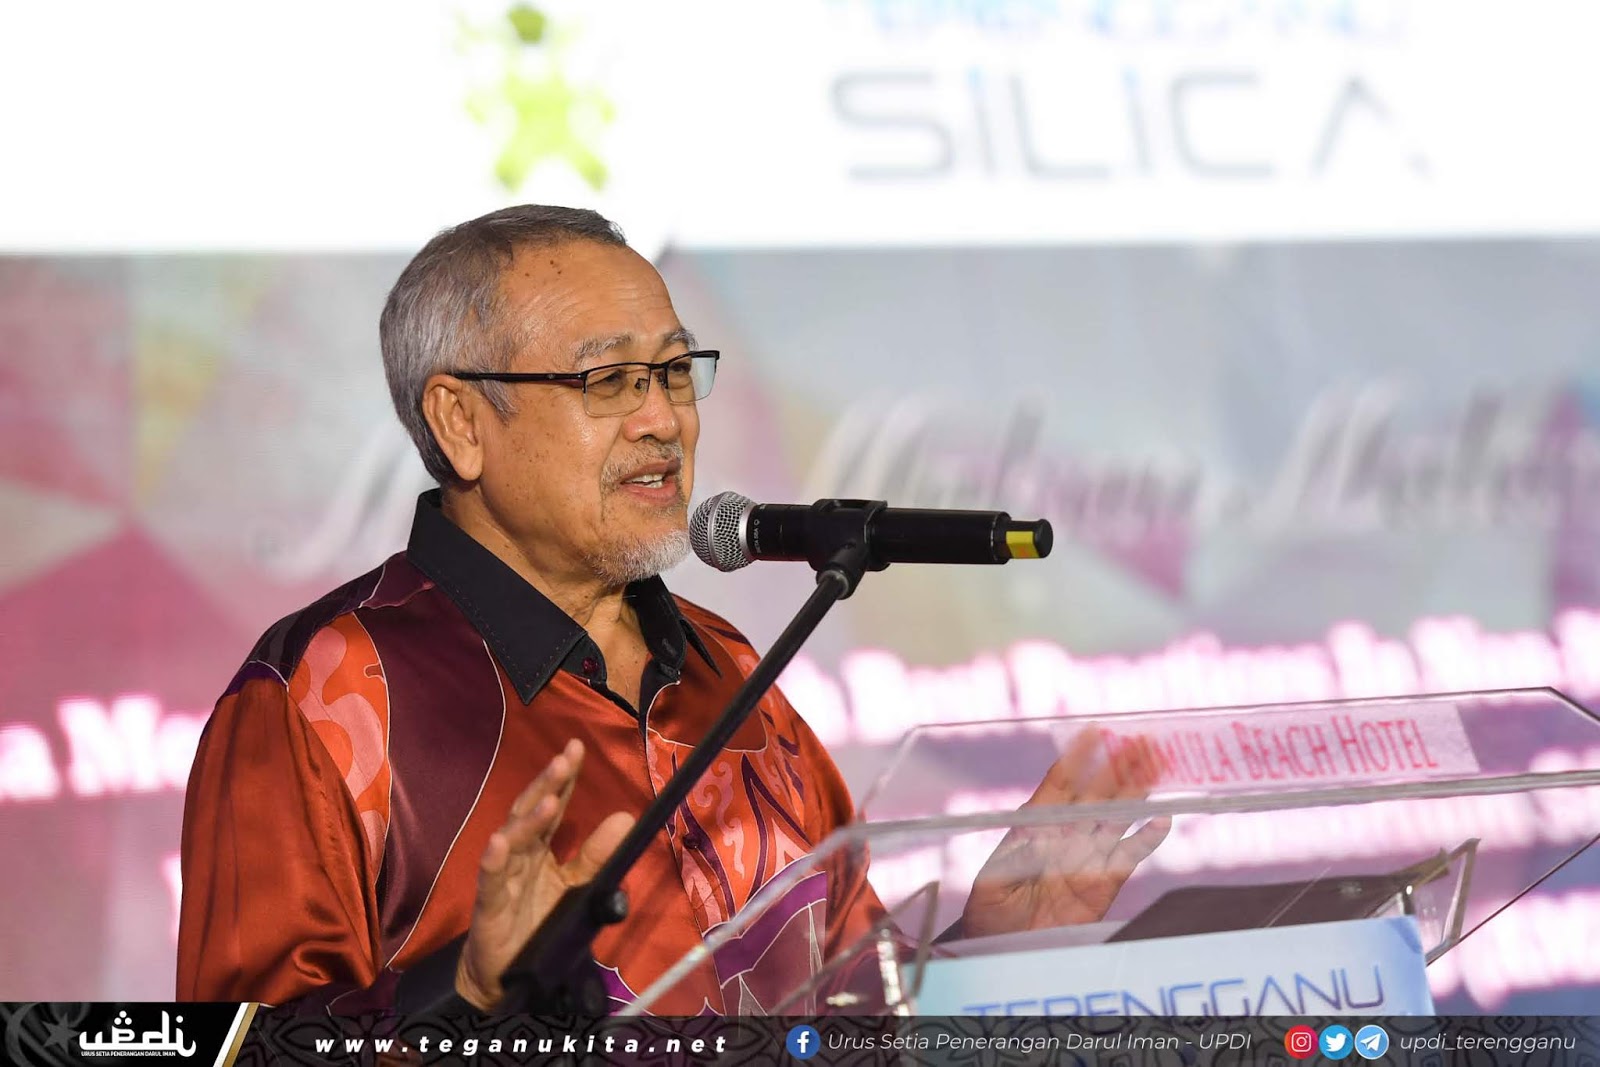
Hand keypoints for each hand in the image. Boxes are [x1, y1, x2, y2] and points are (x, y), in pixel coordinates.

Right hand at [455, 739, 634, 1009]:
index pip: (552, 807)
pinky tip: (500, 841)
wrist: (506, 976)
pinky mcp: (489, 906)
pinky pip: (490, 880)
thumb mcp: (578, 888)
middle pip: (530, 812)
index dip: (563, 778)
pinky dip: (493, 860)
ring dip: (529, 819)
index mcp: (540, 849)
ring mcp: (502, 878)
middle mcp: (519, 856)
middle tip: (564, 758)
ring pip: (512, 840)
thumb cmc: (538, 925)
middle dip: (546, 785)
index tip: (576, 747)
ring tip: (550, 797)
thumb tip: (625, 818)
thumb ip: (597, 856)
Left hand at [959, 729, 1168, 939]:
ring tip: (1157, 767)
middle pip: (1096, 795)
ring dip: (1137, 794)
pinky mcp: (1103, 885)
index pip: (1060, 785)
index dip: (1077, 759)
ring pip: (1117, 818)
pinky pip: (1128, 857)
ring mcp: (1087, 858)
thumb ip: (1016, 857)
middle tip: (1141, 741)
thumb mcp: (994, 880)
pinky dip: (1146, 840)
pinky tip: (1161, 820)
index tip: (1093, 732)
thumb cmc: (989, 908)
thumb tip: (1040, 835)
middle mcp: (1065, 836)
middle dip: (1117, 768)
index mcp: (1036, 826)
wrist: (1000, 945)